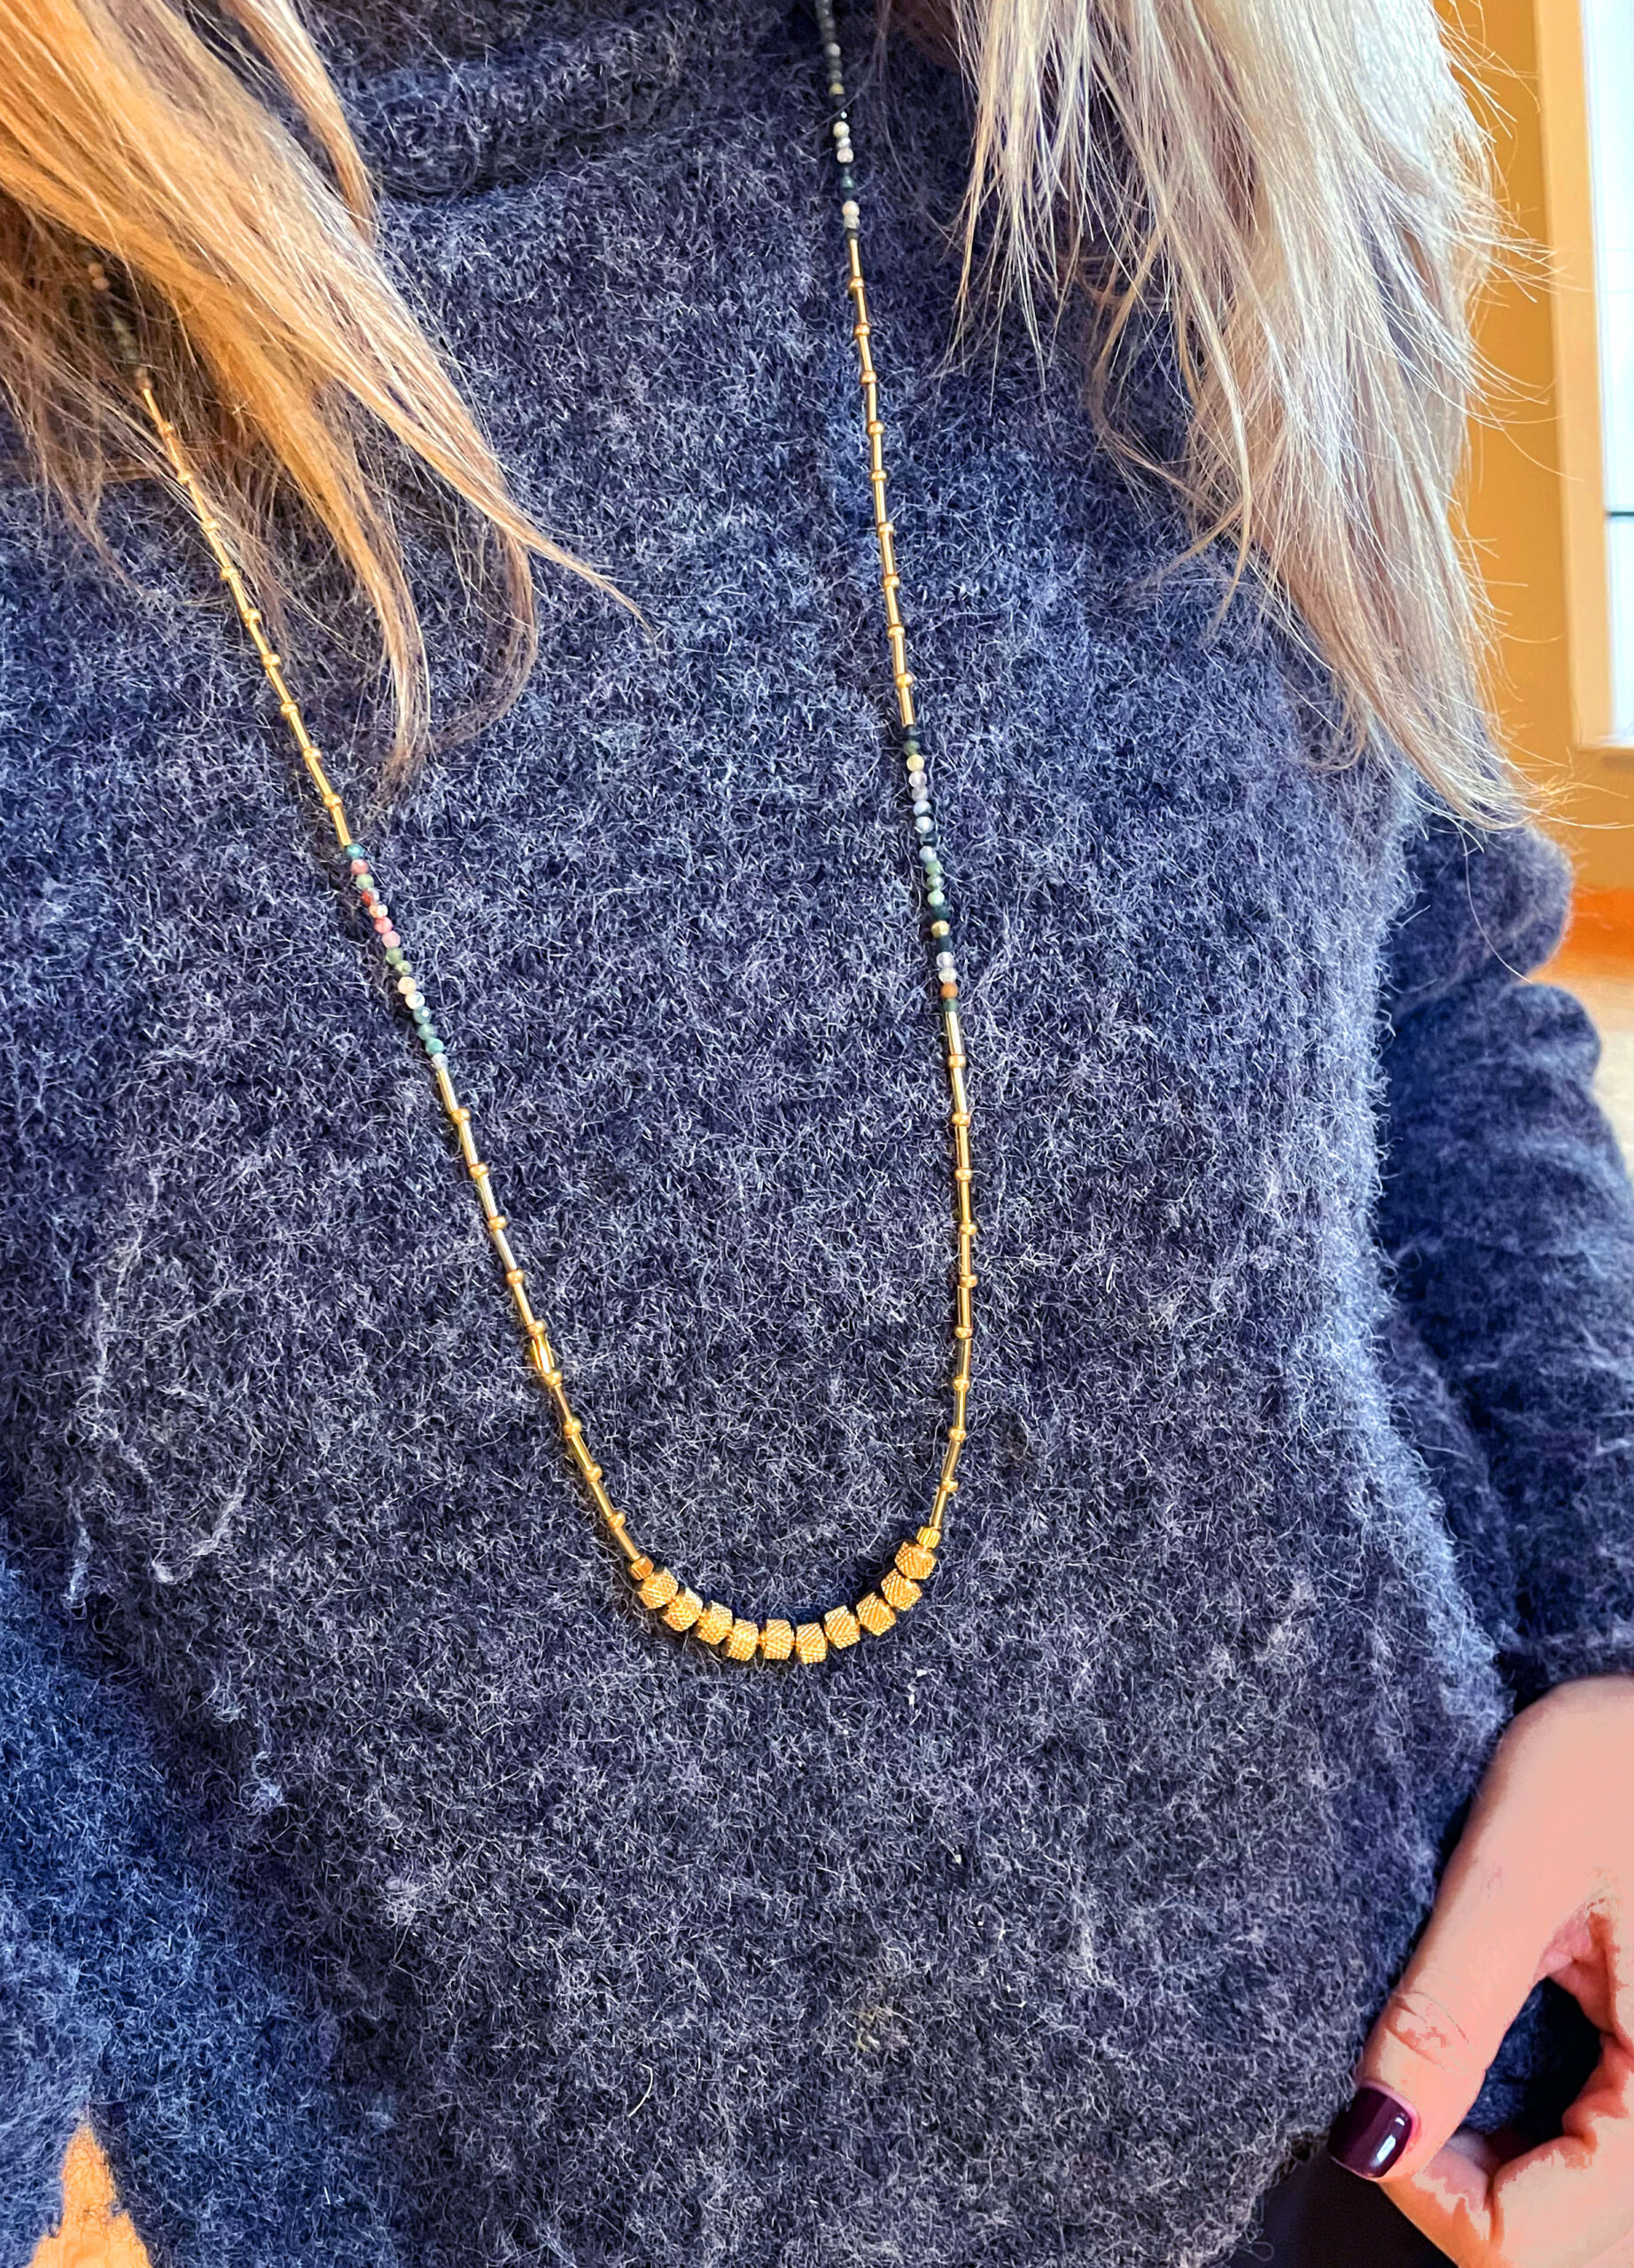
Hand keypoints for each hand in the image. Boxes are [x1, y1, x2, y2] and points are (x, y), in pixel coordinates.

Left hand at [1329, 1676, 1633, 2266]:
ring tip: (1448, 2091)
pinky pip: (1615, 2164)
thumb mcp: (1518, 1862)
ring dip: (1512, 2185)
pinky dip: (1546, 2152)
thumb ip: (1449, 2005)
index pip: (1535, 2243)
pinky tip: (1499, 2080)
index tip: (1371, 2112)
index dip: (1432, 2198)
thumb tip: (1369, 2135)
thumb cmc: (1620, 1754)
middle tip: (1402, 2100)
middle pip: (1572, 2248)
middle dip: (1469, 2200)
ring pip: (1599, 2221)